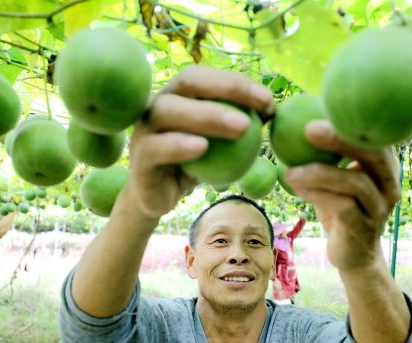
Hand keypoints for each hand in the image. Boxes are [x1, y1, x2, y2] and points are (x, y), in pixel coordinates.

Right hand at [126, 66, 274, 219]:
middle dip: (226, 89)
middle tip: (260, 108)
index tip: (268, 100)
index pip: (206, 76)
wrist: (160, 197)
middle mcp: (157, 103)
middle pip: (188, 83)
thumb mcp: (220, 145)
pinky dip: (180, 145)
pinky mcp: (139, 157)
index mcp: (177, 94)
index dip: (236, 82)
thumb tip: (272, 110)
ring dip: (208, 115)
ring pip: (169, 111)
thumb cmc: (195, 165)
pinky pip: (158, 147)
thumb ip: (239, 125)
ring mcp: (143, 129)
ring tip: (243, 128)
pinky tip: (204, 147)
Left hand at [284, 121, 398, 272]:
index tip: (322, 110)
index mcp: (385, 166)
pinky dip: (318, 195)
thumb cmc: (341, 208)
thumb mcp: (338, 179)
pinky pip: (342, 207)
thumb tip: (296, 117)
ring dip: (319, 173)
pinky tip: (296, 188)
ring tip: (290, 170)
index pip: (377, 136)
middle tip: (309, 129)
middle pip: (373, 155)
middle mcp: (389, 185)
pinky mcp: (363, 229)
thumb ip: (328, 155)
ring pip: (355, 184)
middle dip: (341, 140)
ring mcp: (379, 208)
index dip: (352, 122)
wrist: (353, 255)